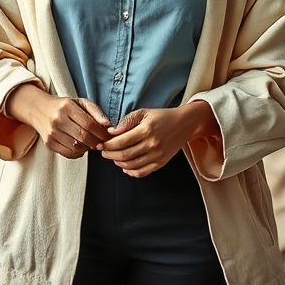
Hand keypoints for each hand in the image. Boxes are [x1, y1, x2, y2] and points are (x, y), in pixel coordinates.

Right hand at [6, 84, 110, 158]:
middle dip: (96, 142)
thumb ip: (95, 111)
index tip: (107, 136)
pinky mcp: (49, 143)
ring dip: (88, 148)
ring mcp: (52, 133)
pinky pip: (68, 153)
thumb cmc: (64, 106)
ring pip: (76, 147)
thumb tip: (107, 124)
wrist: (39, 109)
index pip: (89, 123)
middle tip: (101, 142)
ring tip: (90, 143)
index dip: (101, 132)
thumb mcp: (80, 102)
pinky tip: (80, 146)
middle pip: (83, 137)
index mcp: (67, 107)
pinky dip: (78, 153)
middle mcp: (58, 120)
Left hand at [99, 102, 216, 177]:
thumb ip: (127, 121)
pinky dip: (130, 171)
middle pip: (124, 155)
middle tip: (104, 152)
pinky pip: (142, 172)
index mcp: (146, 130)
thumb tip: (111, 132)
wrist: (184, 125)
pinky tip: (125, 166)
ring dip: (118, 163)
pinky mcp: (160, 163)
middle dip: (110, 155)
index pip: (121, 141)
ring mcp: (157, 156)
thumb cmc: (162, 117)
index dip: (108, 145)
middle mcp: (152, 144)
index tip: (101, 144)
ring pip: (131, 165)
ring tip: (113, 157)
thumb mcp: (144, 112)